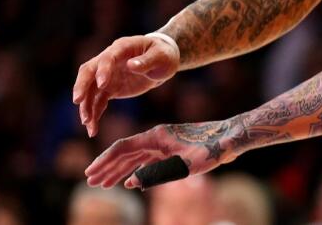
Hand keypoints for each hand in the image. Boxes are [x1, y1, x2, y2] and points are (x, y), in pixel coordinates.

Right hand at [72, 35, 179, 136]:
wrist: (162, 62)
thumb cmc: (163, 55)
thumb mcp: (161, 56)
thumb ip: (147, 61)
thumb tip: (131, 65)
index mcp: (122, 48)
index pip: (107, 58)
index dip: (103, 70)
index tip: (103, 84)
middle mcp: (109, 60)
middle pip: (88, 72)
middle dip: (82, 86)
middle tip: (78, 101)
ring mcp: (107, 76)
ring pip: (90, 90)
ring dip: (86, 106)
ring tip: (88, 123)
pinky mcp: (110, 89)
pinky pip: (97, 101)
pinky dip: (94, 114)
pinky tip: (92, 129)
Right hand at [84, 121, 235, 188]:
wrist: (231, 138)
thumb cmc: (210, 150)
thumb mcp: (183, 165)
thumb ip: (157, 174)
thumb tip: (132, 182)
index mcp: (156, 136)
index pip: (122, 148)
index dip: (104, 161)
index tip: (90, 173)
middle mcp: (157, 137)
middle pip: (125, 152)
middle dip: (107, 168)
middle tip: (92, 183)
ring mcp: (164, 143)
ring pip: (135, 157)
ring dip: (119, 171)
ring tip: (104, 184)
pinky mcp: (172, 149)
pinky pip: (148, 160)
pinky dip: (136, 171)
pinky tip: (129, 182)